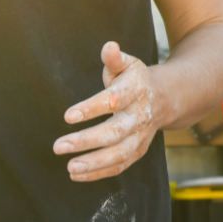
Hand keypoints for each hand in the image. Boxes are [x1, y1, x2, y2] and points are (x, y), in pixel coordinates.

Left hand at [55, 41, 164, 182]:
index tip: (68, 116)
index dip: (91, 108)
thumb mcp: (127, 64)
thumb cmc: (134, 80)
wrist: (164, 99)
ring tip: (69, 166)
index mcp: (136, 91)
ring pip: (119, 154)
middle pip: (115, 132)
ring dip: (94, 163)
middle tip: (59, 146)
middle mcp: (140, 116)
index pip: (114, 100)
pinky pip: (119, 165)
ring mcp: (140, 137)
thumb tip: (109, 47)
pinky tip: (76, 173)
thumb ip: (114, 58)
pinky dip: (98, 173)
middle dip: (87, 140)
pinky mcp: (137, 151)